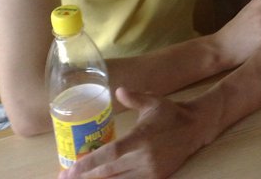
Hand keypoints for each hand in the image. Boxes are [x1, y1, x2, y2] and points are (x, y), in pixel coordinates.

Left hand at [59, 87, 210, 178]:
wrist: (196, 128)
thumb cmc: (171, 113)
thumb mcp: (153, 102)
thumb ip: (134, 98)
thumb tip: (118, 91)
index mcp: (141, 138)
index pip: (110, 154)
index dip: (88, 164)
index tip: (69, 170)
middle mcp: (144, 158)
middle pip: (108, 173)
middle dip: (84, 176)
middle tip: (64, 177)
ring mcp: (151, 171)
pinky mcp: (157, 178)